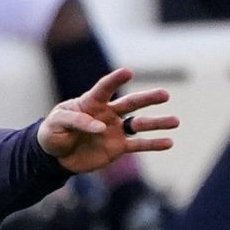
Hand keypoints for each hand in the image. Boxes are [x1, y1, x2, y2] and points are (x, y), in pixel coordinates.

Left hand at [38, 67, 175, 175]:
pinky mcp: (117, 147)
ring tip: (175, 121)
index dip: (115, 80)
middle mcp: (107, 113)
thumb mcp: (56, 124)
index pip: (105, 88)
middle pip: (131, 103)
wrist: (55, 157)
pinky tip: (169, 143)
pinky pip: (138, 145)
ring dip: (157, 123)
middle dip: (147, 99)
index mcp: (91, 102)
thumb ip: (76, 121)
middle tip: (164, 95)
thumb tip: (100, 127)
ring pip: (139, 124)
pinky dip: (153, 144)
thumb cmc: (53, 133)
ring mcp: (114, 130)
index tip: (128, 72)